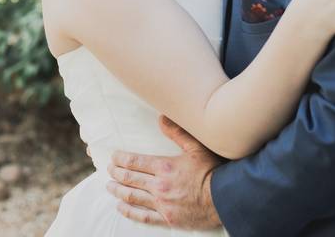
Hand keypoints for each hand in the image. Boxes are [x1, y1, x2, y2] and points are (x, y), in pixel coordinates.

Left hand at [106, 116, 223, 228]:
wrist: (225, 198)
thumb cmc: (212, 171)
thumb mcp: (197, 147)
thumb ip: (177, 132)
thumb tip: (162, 117)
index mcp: (165, 167)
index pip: (134, 162)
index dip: (120, 159)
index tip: (113, 157)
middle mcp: (159, 186)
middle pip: (130, 179)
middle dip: (116, 173)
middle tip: (109, 169)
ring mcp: (162, 204)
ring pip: (132, 197)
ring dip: (118, 191)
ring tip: (109, 186)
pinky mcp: (167, 218)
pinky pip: (143, 216)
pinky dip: (129, 212)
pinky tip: (121, 207)